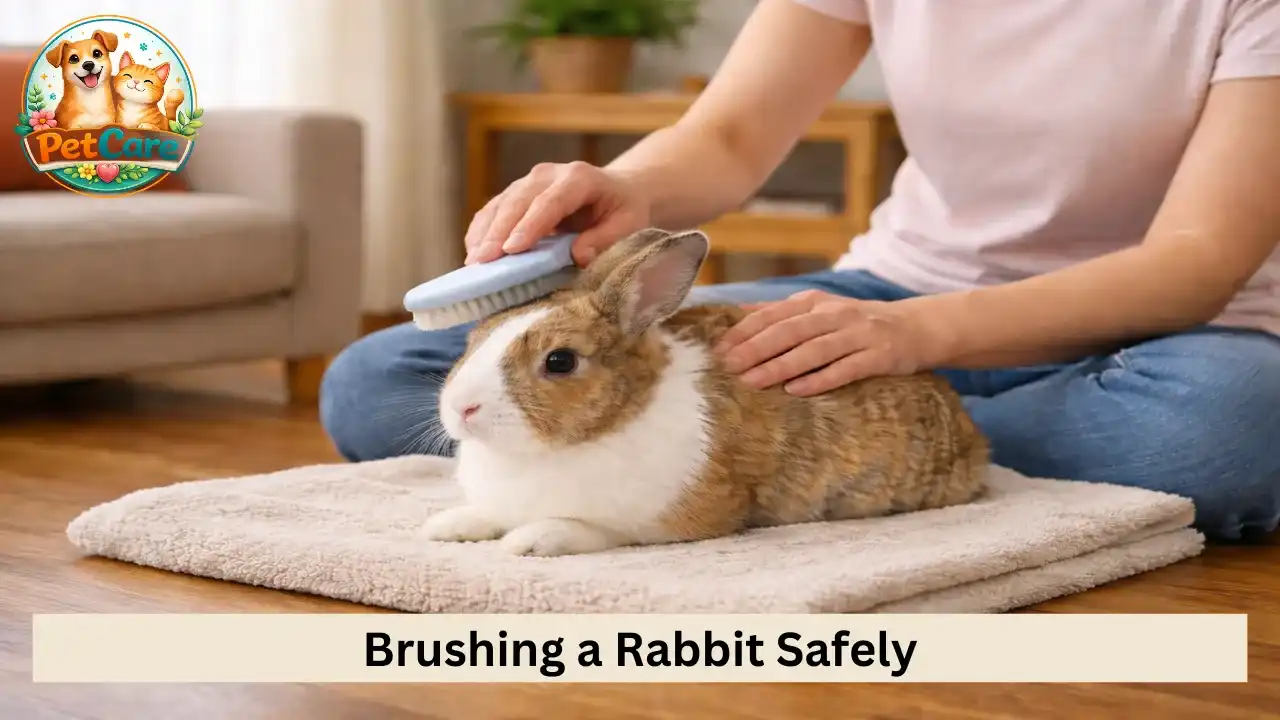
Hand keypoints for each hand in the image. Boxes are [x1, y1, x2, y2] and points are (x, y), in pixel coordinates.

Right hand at [464, 161, 650, 267]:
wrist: (617, 190)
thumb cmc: (623, 210)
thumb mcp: (628, 225)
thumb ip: (605, 239)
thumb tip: (579, 255)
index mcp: (579, 178)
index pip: (551, 201)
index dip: (530, 224)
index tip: (512, 248)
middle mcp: (549, 174)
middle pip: (518, 201)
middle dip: (498, 232)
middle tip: (482, 260)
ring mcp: (529, 181)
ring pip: (500, 204)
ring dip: (484, 232)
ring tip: (473, 261)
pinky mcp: (516, 194)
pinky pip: (493, 210)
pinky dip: (481, 230)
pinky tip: (472, 250)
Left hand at [714, 290, 933, 395]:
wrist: (916, 327)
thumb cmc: (858, 323)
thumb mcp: (821, 309)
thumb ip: (783, 312)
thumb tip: (739, 312)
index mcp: (816, 302)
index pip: (774, 314)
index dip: (745, 330)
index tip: (719, 349)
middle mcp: (835, 315)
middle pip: (789, 331)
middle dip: (756, 348)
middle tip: (729, 367)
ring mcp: (858, 334)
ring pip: (814, 350)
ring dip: (781, 366)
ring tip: (753, 382)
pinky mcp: (879, 356)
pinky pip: (846, 368)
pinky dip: (820, 379)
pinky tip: (797, 391)